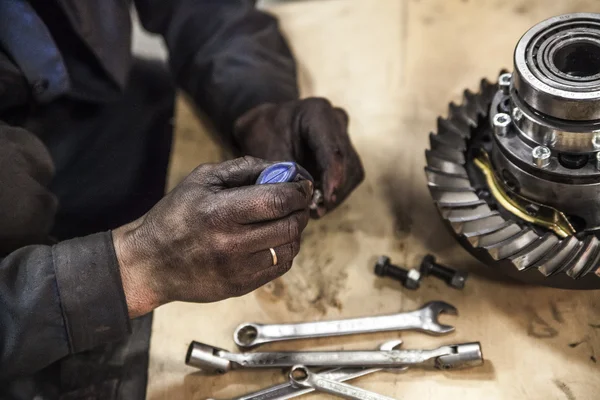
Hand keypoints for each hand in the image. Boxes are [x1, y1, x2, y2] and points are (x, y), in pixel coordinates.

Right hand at [112, 157, 312, 317]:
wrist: (150, 264)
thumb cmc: (175, 216)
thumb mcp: (203, 179)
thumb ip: (244, 168)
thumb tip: (284, 169)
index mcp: (220, 212)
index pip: (278, 200)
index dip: (298, 191)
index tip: (303, 185)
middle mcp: (231, 243)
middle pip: (290, 225)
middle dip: (301, 209)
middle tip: (298, 200)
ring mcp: (237, 269)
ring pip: (290, 247)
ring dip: (296, 230)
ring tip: (284, 219)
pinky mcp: (241, 286)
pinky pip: (280, 267)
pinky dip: (285, 249)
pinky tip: (273, 238)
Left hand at [233, 98, 363, 216]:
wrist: (264, 127)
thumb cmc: (263, 134)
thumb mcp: (266, 150)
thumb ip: (285, 172)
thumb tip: (300, 197)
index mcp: (317, 113)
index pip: (332, 149)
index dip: (333, 176)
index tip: (327, 198)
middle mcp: (337, 122)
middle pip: (347, 163)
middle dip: (334, 190)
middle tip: (315, 211)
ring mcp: (344, 137)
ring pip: (352, 173)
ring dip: (335, 195)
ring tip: (313, 209)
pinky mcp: (345, 154)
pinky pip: (348, 178)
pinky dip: (333, 193)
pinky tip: (316, 201)